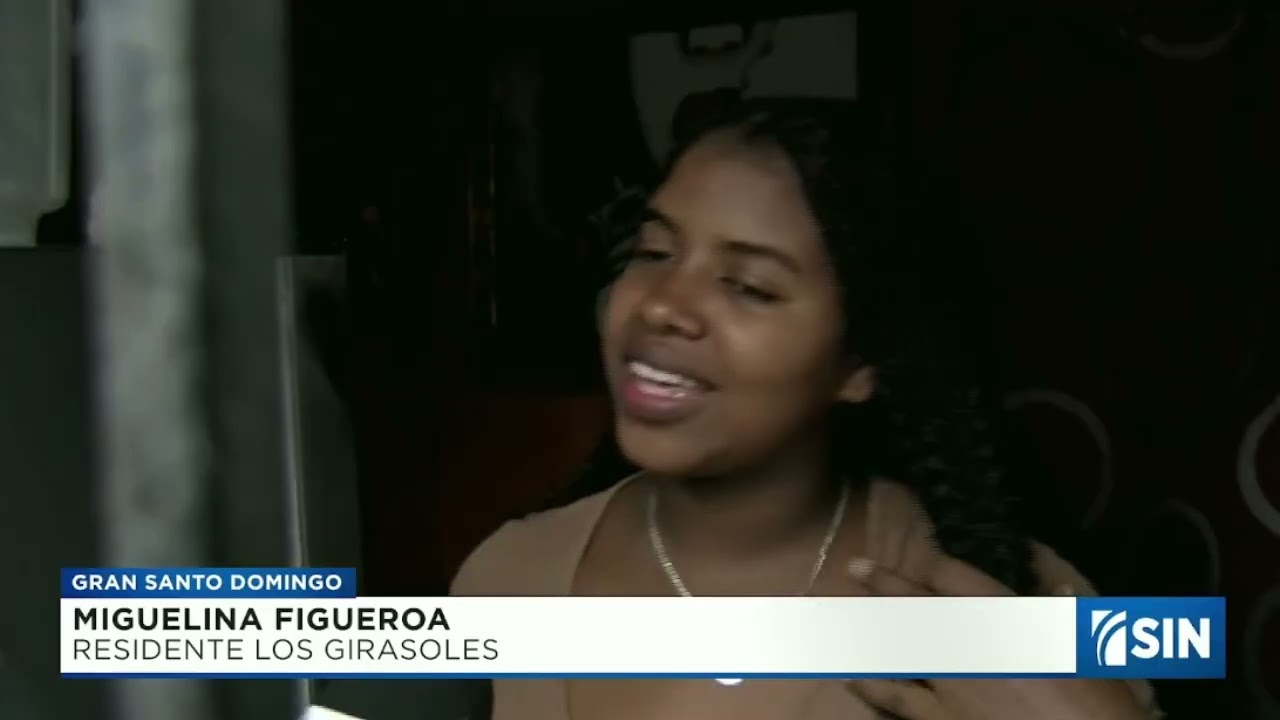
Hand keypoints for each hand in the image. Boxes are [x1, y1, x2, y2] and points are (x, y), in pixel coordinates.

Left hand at [842, 557, 1149, 719]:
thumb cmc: (1096, 702)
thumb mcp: (1083, 643)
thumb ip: (1061, 605)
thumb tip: (1050, 573)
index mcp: (1004, 621)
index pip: (958, 580)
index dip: (933, 560)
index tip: (919, 548)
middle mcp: (966, 647)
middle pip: (915, 607)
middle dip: (885, 585)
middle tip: (857, 567)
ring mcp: (948, 687)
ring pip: (895, 652)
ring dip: (869, 632)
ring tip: (847, 618)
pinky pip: (895, 701)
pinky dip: (872, 688)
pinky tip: (855, 679)